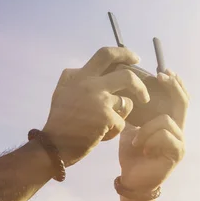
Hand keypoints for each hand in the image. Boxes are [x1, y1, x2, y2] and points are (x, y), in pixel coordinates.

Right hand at [42, 47, 149, 165]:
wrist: (54, 146)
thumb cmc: (59, 121)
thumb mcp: (62, 91)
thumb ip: (75, 77)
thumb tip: (85, 68)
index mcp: (80, 76)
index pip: (106, 55)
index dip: (124, 54)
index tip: (136, 59)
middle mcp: (90, 83)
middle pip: (127, 76)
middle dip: (140, 86)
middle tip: (145, 97)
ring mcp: (99, 100)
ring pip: (126, 103)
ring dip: (121, 116)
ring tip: (105, 125)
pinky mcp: (106, 117)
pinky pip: (121, 123)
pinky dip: (113, 131)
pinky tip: (100, 136)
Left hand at [118, 69, 188, 191]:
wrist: (132, 180)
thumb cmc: (132, 155)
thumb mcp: (131, 127)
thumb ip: (136, 112)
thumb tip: (127, 90)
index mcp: (170, 123)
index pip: (179, 98)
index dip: (175, 84)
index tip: (163, 71)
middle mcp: (178, 131)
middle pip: (183, 102)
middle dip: (173, 87)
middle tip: (161, 77)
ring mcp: (180, 143)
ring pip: (166, 120)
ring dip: (147, 128)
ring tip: (137, 141)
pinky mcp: (176, 154)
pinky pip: (165, 135)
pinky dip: (150, 139)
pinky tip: (143, 149)